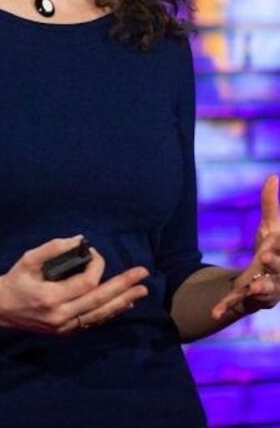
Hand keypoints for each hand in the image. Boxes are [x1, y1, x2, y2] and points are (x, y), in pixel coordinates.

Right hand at [0, 235, 149, 334]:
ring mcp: (65, 327)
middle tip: (142, 275)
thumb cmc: (14, 280)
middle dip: (123, 286)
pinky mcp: (67, 332)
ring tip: (141, 290)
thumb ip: (53, 248)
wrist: (0, 308)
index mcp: (51, 297)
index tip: (94, 253)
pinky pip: (94, 322)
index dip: (97, 267)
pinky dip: (110, 311)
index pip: (86, 283)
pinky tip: (123, 303)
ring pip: (101, 315)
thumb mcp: (28, 259)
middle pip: (100, 301)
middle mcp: (62, 316)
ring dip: (122, 301)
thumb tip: (79, 240)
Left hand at [211, 174, 279, 319]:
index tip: (271, 241)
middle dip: (275, 265)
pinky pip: (237, 304)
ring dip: (259, 289)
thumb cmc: (271, 248)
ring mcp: (266, 290)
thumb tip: (273, 175)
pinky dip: (226, 307)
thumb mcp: (270, 226)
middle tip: (266, 257)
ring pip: (264, 291)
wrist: (264, 278)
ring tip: (252, 289)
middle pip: (279, 270)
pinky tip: (215, 313)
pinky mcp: (248, 300)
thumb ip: (270, 204)